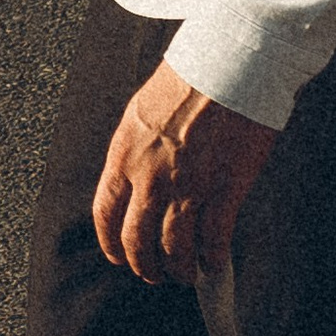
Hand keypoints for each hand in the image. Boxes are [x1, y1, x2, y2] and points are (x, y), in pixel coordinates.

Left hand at [93, 65, 276, 286]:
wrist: (230, 62)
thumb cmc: (188, 79)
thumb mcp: (142, 113)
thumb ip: (135, 153)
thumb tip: (136, 186)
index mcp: (124, 153)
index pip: (105, 213)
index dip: (111, 244)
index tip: (119, 256)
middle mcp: (151, 176)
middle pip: (137, 240)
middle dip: (144, 265)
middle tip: (154, 273)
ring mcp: (189, 185)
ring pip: (175, 248)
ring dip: (180, 269)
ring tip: (186, 273)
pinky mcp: (225, 188)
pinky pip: (214, 238)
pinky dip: (213, 258)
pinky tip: (214, 262)